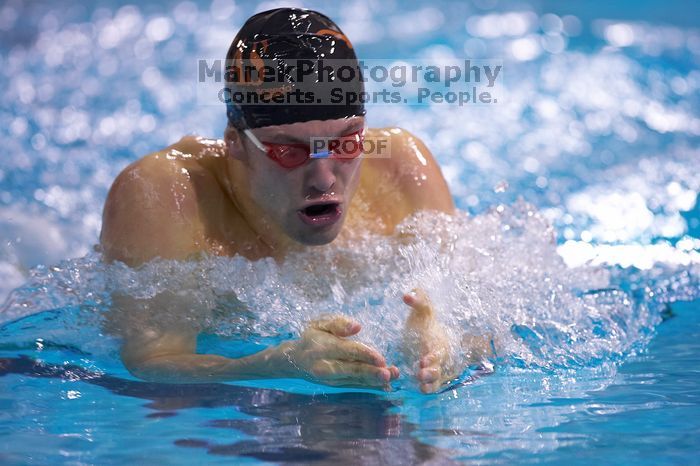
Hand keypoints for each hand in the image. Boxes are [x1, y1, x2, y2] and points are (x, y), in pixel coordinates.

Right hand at [281, 315, 399, 389]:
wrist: (295, 360)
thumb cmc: (312, 337)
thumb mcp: (319, 324)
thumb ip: (338, 323)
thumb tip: (357, 326)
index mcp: (323, 348)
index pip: (347, 351)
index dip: (365, 355)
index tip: (381, 358)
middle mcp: (326, 366)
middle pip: (352, 370)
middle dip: (372, 373)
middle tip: (389, 373)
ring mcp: (330, 379)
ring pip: (355, 380)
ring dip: (375, 381)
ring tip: (391, 378)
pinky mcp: (335, 386)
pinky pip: (354, 386)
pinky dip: (370, 387)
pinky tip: (384, 385)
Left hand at [403, 288, 458, 392]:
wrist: (426, 333)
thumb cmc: (424, 320)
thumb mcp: (421, 309)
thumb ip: (418, 300)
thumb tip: (407, 296)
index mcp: (438, 341)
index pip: (437, 350)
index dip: (432, 356)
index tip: (423, 360)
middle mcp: (438, 356)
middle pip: (438, 366)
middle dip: (431, 372)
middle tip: (421, 373)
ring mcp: (434, 367)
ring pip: (436, 378)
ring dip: (430, 383)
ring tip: (422, 387)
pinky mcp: (427, 376)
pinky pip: (431, 385)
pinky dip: (428, 388)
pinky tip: (421, 390)